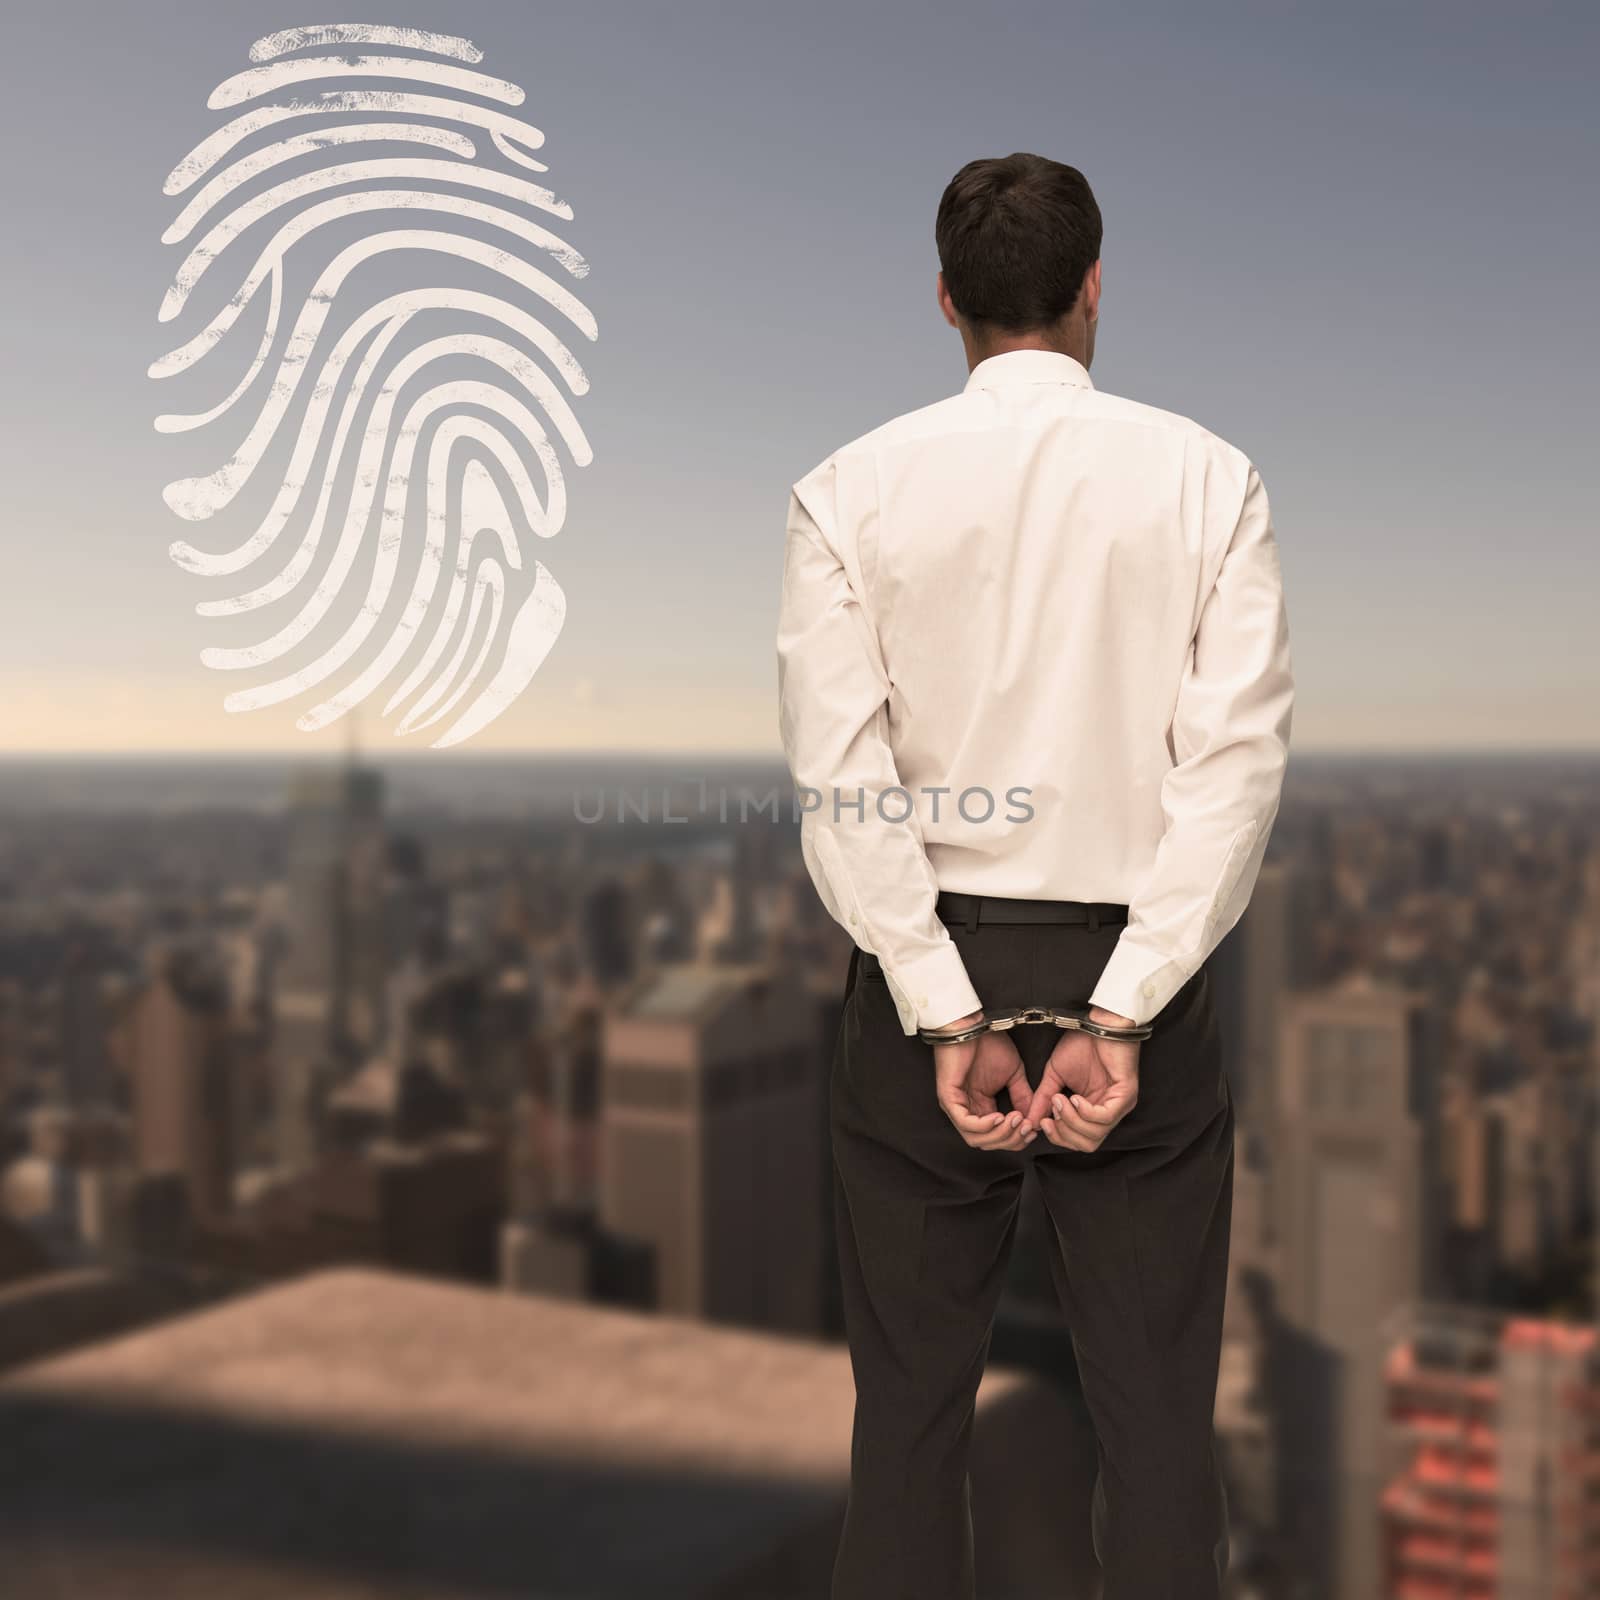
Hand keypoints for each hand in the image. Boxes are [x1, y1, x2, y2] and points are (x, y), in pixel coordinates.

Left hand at [930, 1014, 1036, 1151]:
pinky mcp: (948, 1098)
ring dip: (1000, 1134)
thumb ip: (1022, 1097)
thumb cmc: (988, 1044)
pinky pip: (965, 1123)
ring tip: (1016, 1120)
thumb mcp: (1013, 1074)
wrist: (972, 1025)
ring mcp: (955, 1106)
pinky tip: (1000, 1117)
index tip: (1033, 1129)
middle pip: (987, 1142)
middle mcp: (967, 1110)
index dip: (1016, 1138)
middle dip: (1010, 1139)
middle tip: (1026, 1127)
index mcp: (981, 1107)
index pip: (997, 1136)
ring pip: (976, 1137)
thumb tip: (1033, 1119)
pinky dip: (984, 1125)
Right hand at [1024, 1007, 1140, 1151]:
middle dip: (1064, 1133)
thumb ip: (1043, 1099)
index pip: (1078, 1141)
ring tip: (1060, 1100)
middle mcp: (1109, 1112)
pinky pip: (1106, 1117)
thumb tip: (1031, 1120)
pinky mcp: (1126, 1095)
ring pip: (1096, 1134)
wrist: (1099, 1023)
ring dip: (1072, 1121)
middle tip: (1051, 1113)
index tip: (1041, 1122)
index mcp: (1094, 1110)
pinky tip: (1074, 1098)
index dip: (1058, 1136)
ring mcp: (1120, 1105)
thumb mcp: (1054, 1075)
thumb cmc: (1081, 1045)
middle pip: (1087, 1144)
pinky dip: (1085, 1112)